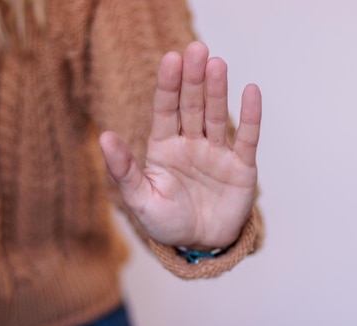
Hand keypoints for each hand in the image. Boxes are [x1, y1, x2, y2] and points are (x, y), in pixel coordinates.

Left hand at [98, 41, 260, 250]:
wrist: (200, 244)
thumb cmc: (167, 222)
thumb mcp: (140, 200)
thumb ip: (124, 170)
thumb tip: (105, 137)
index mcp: (164, 147)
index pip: (166, 109)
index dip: (168, 85)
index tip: (171, 59)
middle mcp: (191, 143)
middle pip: (192, 105)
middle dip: (194, 79)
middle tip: (196, 48)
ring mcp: (217, 153)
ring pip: (217, 116)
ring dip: (218, 91)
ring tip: (217, 64)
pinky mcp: (241, 166)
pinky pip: (246, 138)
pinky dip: (251, 116)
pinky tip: (251, 91)